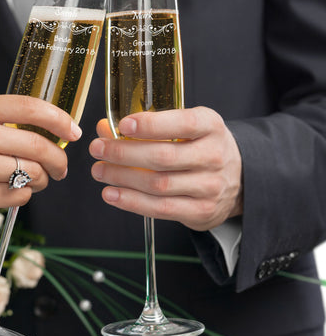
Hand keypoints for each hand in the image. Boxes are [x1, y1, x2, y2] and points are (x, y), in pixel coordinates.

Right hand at [0, 95, 81, 227]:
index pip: (31, 108)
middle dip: (59, 160)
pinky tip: (9, 190)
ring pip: (34, 173)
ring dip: (42, 179)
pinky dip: (23, 194)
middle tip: (61, 167)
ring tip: (34, 179)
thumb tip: (43, 131)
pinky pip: (20, 194)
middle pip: (39, 145)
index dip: (60, 119)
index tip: (73, 130)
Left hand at [89, 107, 242, 231]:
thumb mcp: (184, 128)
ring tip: (99, 171)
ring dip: (122, 178)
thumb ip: (148, 126)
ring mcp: (209, 186)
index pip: (182, 124)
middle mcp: (214, 155)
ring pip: (158, 184)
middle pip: (163, 157)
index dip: (150, 125)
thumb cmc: (200, 146)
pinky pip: (161, 209)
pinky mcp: (201, 211)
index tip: (122, 125)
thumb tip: (105, 128)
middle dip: (124, 153)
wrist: (238, 179)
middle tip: (97, 149)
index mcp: (210, 126)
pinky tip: (112, 194)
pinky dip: (131, 202)